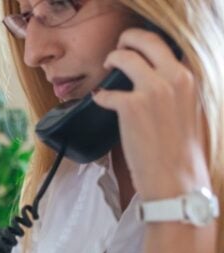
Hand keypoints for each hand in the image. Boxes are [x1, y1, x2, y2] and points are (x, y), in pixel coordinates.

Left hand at [91, 28, 210, 199]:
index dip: (146, 46)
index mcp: (188, 78)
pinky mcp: (131, 106)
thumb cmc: (179, 149)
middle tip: (117, 50)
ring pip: (124, 57)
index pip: (165, 46)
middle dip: (127, 40)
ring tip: (106, 69)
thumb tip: (153, 81)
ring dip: (111, 59)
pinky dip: (100, 97)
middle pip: (145, 40)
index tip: (136, 52)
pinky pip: (107, 92)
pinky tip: (100, 101)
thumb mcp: (187, 109)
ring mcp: (152, 90)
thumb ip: (173, 90)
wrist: (174, 176)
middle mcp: (173, 78)